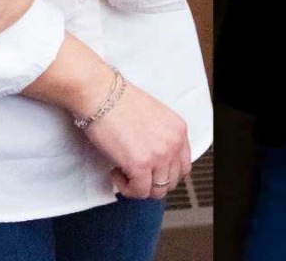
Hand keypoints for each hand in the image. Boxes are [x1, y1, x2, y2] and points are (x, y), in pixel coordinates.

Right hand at [79, 73, 193, 200]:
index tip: (149, 173)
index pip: (183, 166)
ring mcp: (159, 155)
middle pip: (171, 181)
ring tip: (123, 172)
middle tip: (134, 174)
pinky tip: (115, 171)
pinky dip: (125, 188)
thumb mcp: (156, 119)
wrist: (102, 95)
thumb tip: (156, 162)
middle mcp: (174, 144)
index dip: (165, 174)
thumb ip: (162, 139)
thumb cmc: (121, 103)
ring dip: (138, 187)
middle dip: (151, 183)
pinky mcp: (140, 165)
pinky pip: (138, 192)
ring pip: (156, 191)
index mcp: (179, 130)